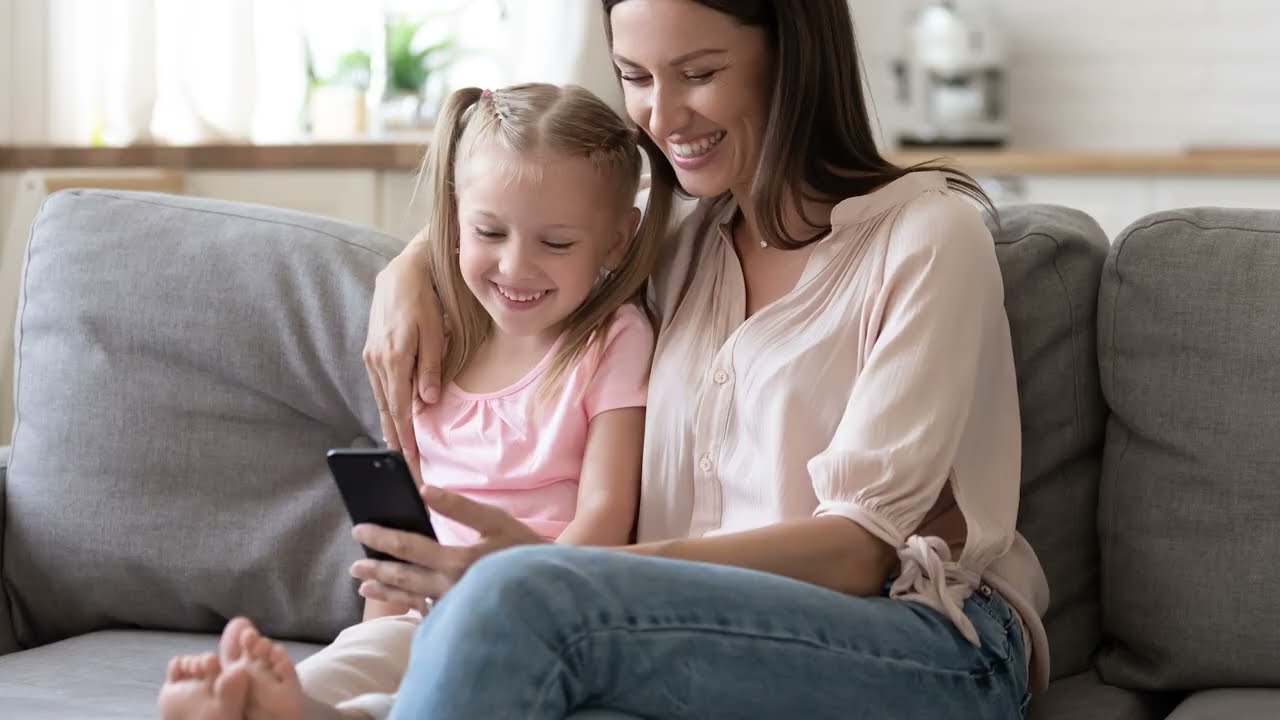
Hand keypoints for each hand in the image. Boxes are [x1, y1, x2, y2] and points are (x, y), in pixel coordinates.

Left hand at [349, 485, 545, 611]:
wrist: (550, 587)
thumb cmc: (524, 550)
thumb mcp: (495, 521)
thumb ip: (459, 506)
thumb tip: (424, 490)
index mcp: (456, 562)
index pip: (408, 547)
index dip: (381, 537)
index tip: (360, 528)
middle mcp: (450, 588)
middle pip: (402, 577)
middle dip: (375, 568)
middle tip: (354, 564)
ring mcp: (454, 605)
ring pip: (410, 597)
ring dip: (385, 590)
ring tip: (364, 586)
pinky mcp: (460, 615)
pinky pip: (426, 611)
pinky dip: (407, 605)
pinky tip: (400, 601)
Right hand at [362, 239, 444, 464]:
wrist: (402, 274)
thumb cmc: (424, 302)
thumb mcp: (435, 334)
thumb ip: (430, 369)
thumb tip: (426, 402)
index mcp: (394, 360)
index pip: (400, 411)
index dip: (406, 439)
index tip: (410, 462)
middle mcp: (377, 363)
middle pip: (386, 411)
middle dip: (394, 441)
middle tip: (402, 468)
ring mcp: (370, 358)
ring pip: (380, 401)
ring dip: (388, 426)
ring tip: (395, 451)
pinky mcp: (371, 352)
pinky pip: (378, 387)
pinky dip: (385, 407)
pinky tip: (390, 418)